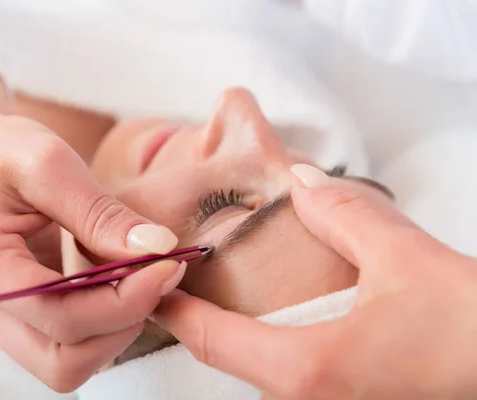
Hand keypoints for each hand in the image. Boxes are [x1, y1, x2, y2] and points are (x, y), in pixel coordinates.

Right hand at [0, 63, 180, 391]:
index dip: (126, 301)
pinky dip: (105, 324)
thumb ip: (102, 213)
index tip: (169, 265)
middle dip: (122, 326)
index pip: (61, 316)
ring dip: (116, 331)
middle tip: (159, 275)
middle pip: (63, 363)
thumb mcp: (50, 163)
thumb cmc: (2, 148)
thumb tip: (160, 248)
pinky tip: (124, 281)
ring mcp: (0, 316)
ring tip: (143, 277)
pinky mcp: (21, 313)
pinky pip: (69, 343)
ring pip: (68, 364)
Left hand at [154, 164, 476, 398]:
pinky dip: (268, 347)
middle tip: (182, 274)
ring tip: (222, 290)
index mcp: (306, 368)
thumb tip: (300, 183)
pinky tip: (279, 319)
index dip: (173, 304)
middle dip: (199, 316)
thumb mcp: (406, 258)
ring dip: (233, 332)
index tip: (152, 277)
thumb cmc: (470, 331)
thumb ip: (343, 214)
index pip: (209, 336)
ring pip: (255, 369)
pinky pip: (286, 380)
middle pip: (224, 356)